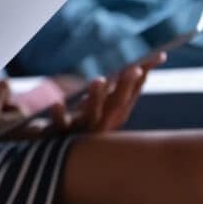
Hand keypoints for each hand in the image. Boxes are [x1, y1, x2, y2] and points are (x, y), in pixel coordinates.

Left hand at [0, 55, 163, 138]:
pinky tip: (57, 102)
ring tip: (99, 80)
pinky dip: (59, 114)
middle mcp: (100, 126)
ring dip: (96, 99)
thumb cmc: (76, 121)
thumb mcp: (97, 104)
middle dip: (126, 87)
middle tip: (133, 67)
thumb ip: (114, 90)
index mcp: (111, 117)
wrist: (45, 146)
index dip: (142, 78)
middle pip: (115, 106)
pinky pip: (58, 124)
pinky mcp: (57, 134)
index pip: (130, 95)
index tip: (156, 56)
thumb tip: (137, 67)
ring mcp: (79, 132)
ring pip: (91, 116)